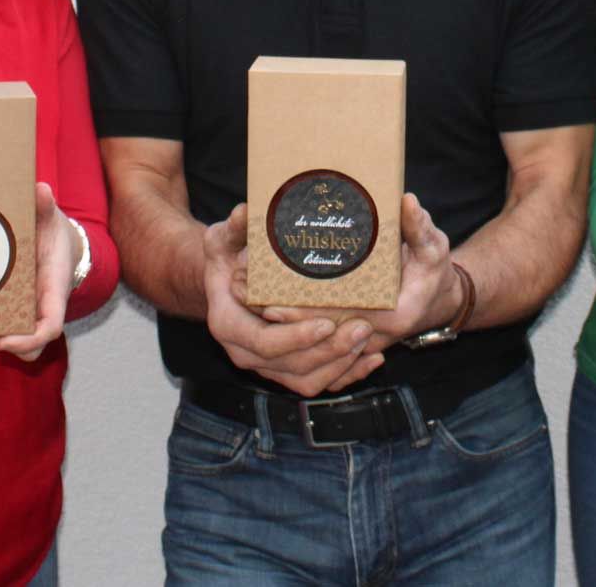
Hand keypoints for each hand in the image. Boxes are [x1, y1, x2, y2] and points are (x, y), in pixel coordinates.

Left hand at [0, 182, 86, 361]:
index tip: (5, 343)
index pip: (50, 327)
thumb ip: (45, 206)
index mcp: (53, 291)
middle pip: (26, 346)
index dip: (29, 340)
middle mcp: (37, 308)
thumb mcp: (50, 217)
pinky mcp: (2, 308)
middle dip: (1, 344)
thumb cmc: (50, 231)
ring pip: (5, 340)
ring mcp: (20, 311)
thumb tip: (40, 189)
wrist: (50, 241)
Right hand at [204, 204, 377, 396]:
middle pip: (291, 366)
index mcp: (228, 324)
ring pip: (307, 381)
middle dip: (330, 351)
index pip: (263, 342)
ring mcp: (266, 366)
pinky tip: (372, 359)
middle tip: (363, 328)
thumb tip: (245, 212)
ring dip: (341, 365)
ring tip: (368, 339)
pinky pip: (317, 382)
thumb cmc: (226, 257)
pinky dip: (345, 375)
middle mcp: (245, 352)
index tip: (326, 324)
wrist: (224, 281)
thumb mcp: (223, 239)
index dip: (296, 338)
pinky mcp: (285, 371)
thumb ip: (233, 228)